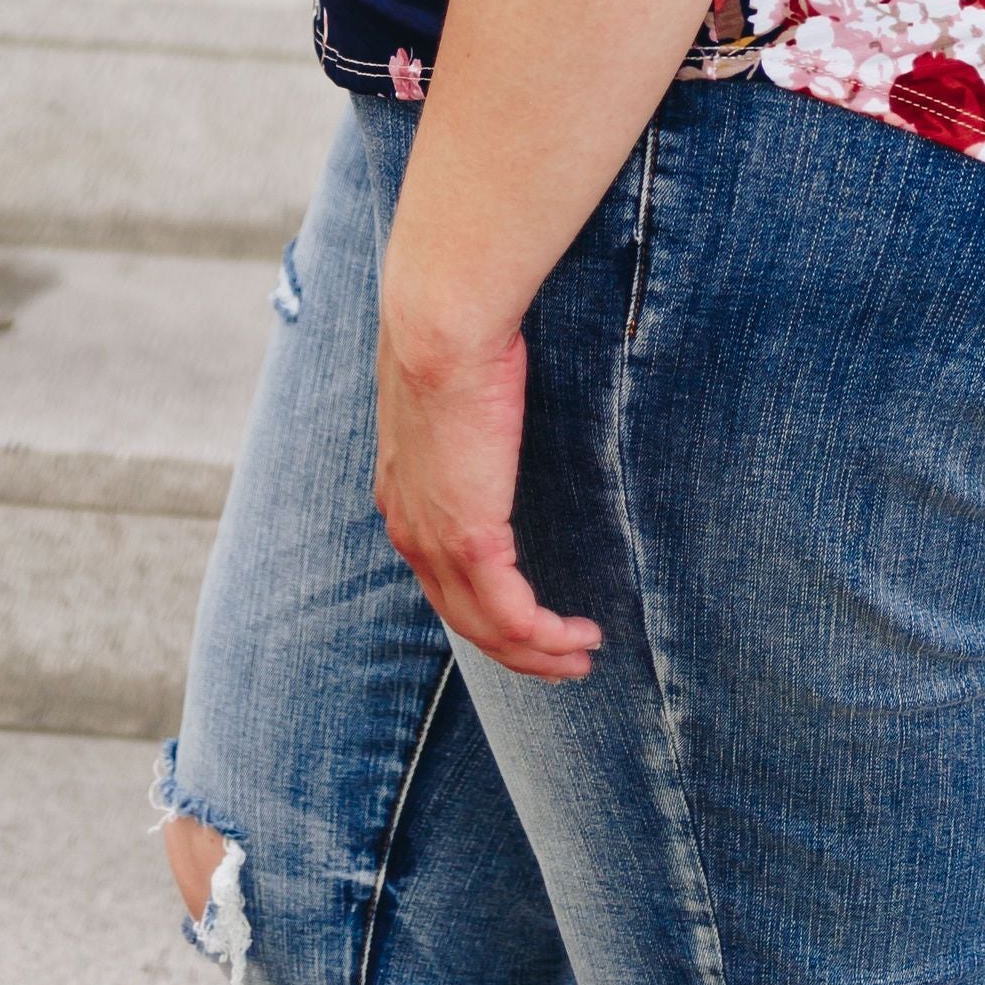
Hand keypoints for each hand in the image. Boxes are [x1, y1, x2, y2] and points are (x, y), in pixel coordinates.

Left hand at [374, 294, 601, 681]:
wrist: (439, 325)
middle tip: (564, 660)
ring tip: (581, 656)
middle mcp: (411, 530)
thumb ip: (463, 414)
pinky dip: (546, 636)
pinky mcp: (470, 539)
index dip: (486, 607)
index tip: (528, 619)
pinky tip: (579, 635)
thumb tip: (487, 397)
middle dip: (516, 649)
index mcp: (403, 497)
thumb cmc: (452, 334)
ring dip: (537, 653)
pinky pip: (511, 616)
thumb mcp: (450, 387)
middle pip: (463, 617)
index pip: (442, 576)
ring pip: (487, 629)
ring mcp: (435, 541)